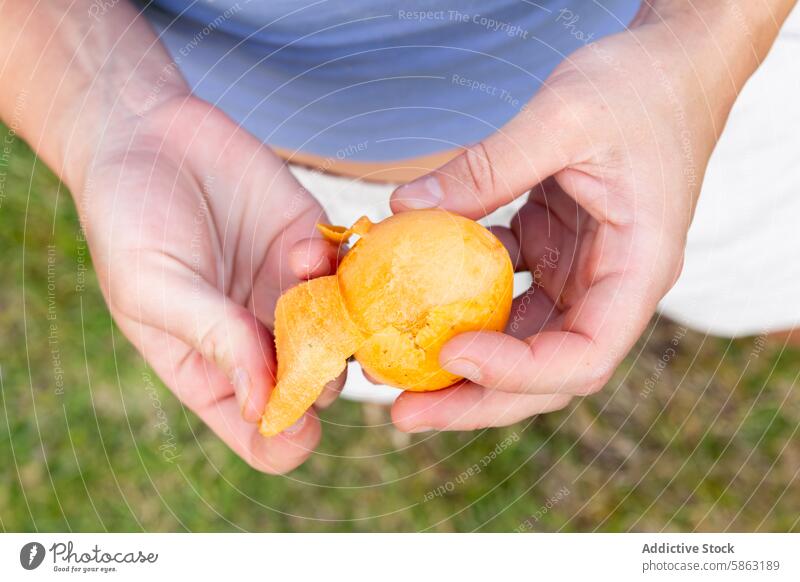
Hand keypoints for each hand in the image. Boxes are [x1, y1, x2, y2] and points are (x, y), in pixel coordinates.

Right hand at [79, 96, 340, 471]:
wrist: (144, 134)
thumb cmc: (129, 220)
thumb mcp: (154, 287)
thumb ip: (212, 339)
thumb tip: (263, 406)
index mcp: (214, 370)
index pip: (264, 435)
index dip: (284, 439)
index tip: (291, 417)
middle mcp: (260, 339)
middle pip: (317, 387)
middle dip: (323, 374)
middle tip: (311, 341)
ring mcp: (291, 293)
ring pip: (345, 334)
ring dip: (341, 323)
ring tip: (305, 292)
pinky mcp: (312, 244)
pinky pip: (350, 273)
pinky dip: (339, 268)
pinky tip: (303, 248)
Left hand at [388, 11, 742, 430]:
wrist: (669, 68)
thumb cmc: (637, 87)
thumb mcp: (564, 115)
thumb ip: (487, 166)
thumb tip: (403, 210)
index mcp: (638, 270)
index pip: (585, 353)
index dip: (518, 371)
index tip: (451, 353)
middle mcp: (611, 288)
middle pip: (546, 372)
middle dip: (475, 400)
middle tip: (402, 413)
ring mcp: (581, 275)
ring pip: (520, 341)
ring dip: (459, 361)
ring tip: (393, 368)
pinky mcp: (554, 254)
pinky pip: (503, 293)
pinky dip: (458, 300)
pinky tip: (411, 295)